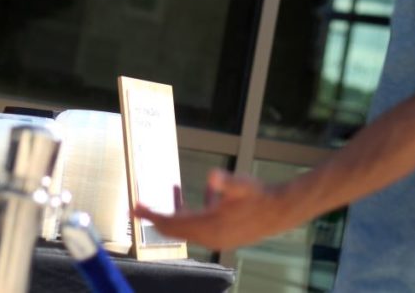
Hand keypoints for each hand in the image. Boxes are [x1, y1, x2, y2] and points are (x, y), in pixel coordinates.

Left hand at [133, 169, 290, 250]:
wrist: (279, 211)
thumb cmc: (259, 197)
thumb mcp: (241, 185)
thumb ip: (225, 182)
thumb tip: (213, 176)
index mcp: (209, 226)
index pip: (172, 224)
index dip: (152, 215)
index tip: (136, 209)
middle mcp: (210, 237)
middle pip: (175, 230)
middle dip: (158, 218)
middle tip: (142, 207)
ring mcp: (216, 238)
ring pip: (188, 228)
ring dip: (177, 213)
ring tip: (172, 193)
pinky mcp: (223, 235)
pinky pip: (201, 226)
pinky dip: (195, 212)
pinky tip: (205, 192)